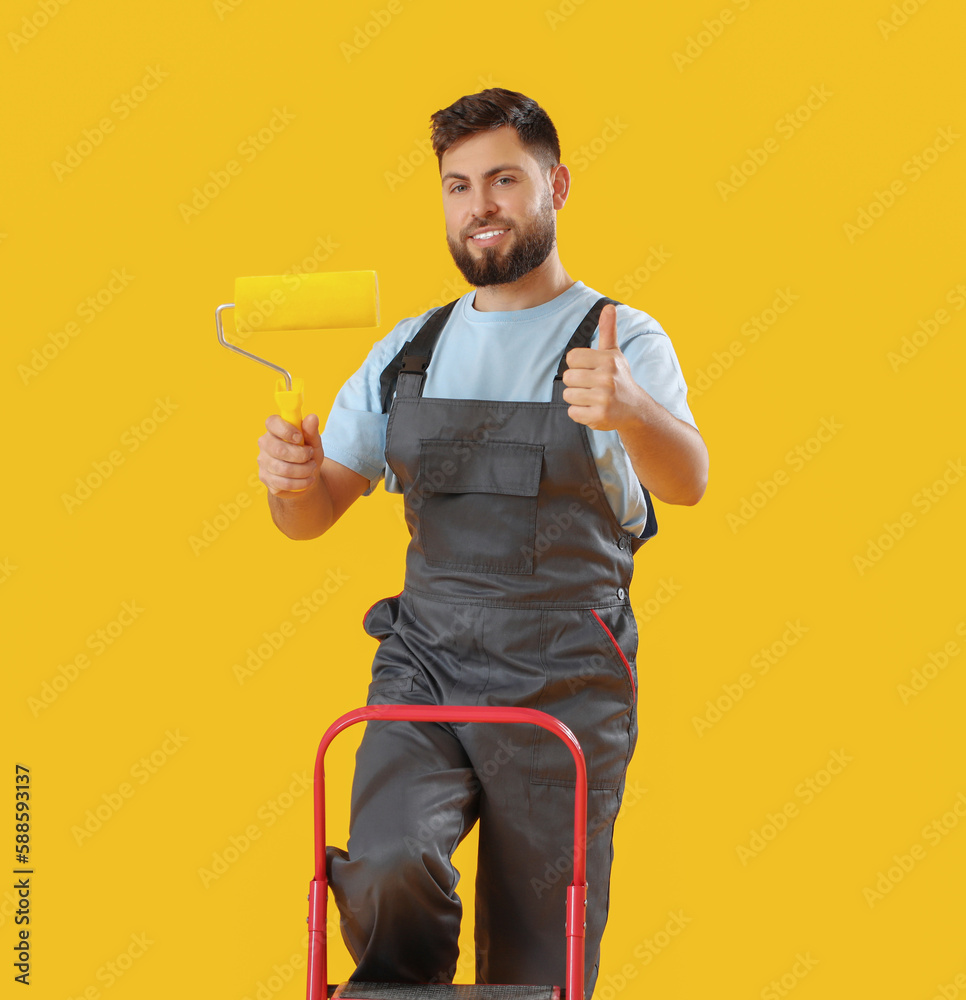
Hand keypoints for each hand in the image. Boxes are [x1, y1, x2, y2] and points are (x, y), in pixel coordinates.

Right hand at [257, 413, 322, 496]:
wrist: (306, 477)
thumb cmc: (308, 455)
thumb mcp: (314, 442)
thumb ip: (311, 431)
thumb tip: (312, 417)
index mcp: (275, 429)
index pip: (272, 422)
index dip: (286, 430)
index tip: (300, 438)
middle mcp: (265, 444)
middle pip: (278, 449)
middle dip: (301, 455)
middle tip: (310, 456)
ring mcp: (263, 462)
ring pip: (283, 469)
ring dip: (304, 470)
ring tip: (311, 468)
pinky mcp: (265, 478)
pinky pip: (285, 483)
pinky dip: (302, 483)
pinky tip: (308, 479)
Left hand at [561, 303, 642, 431]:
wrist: (635, 408)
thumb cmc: (619, 377)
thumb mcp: (614, 353)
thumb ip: (608, 330)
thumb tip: (609, 306)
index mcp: (608, 360)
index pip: (571, 358)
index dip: (576, 365)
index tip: (588, 370)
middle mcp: (607, 378)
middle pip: (567, 377)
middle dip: (575, 383)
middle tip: (590, 386)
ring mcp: (604, 398)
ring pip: (568, 395)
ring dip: (577, 398)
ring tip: (592, 397)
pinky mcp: (599, 416)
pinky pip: (573, 412)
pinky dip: (580, 412)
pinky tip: (593, 408)